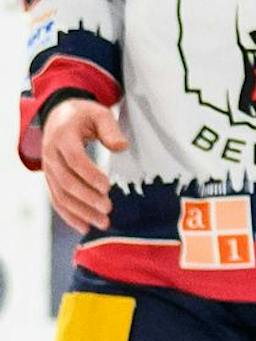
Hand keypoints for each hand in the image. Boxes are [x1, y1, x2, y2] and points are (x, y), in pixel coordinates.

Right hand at [40, 98, 127, 233]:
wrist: (59, 115)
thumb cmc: (84, 115)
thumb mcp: (100, 114)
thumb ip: (110, 130)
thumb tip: (122, 147)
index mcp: (63, 136)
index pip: (74, 159)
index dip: (90, 174)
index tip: (108, 186)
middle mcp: (51, 154)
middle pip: (67, 181)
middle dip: (87, 198)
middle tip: (108, 209)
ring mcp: (48, 168)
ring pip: (60, 194)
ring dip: (80, 211)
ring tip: (102, 223)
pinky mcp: (51, 178)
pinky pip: (56, 199)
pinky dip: (69, 214)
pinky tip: (84, 227)